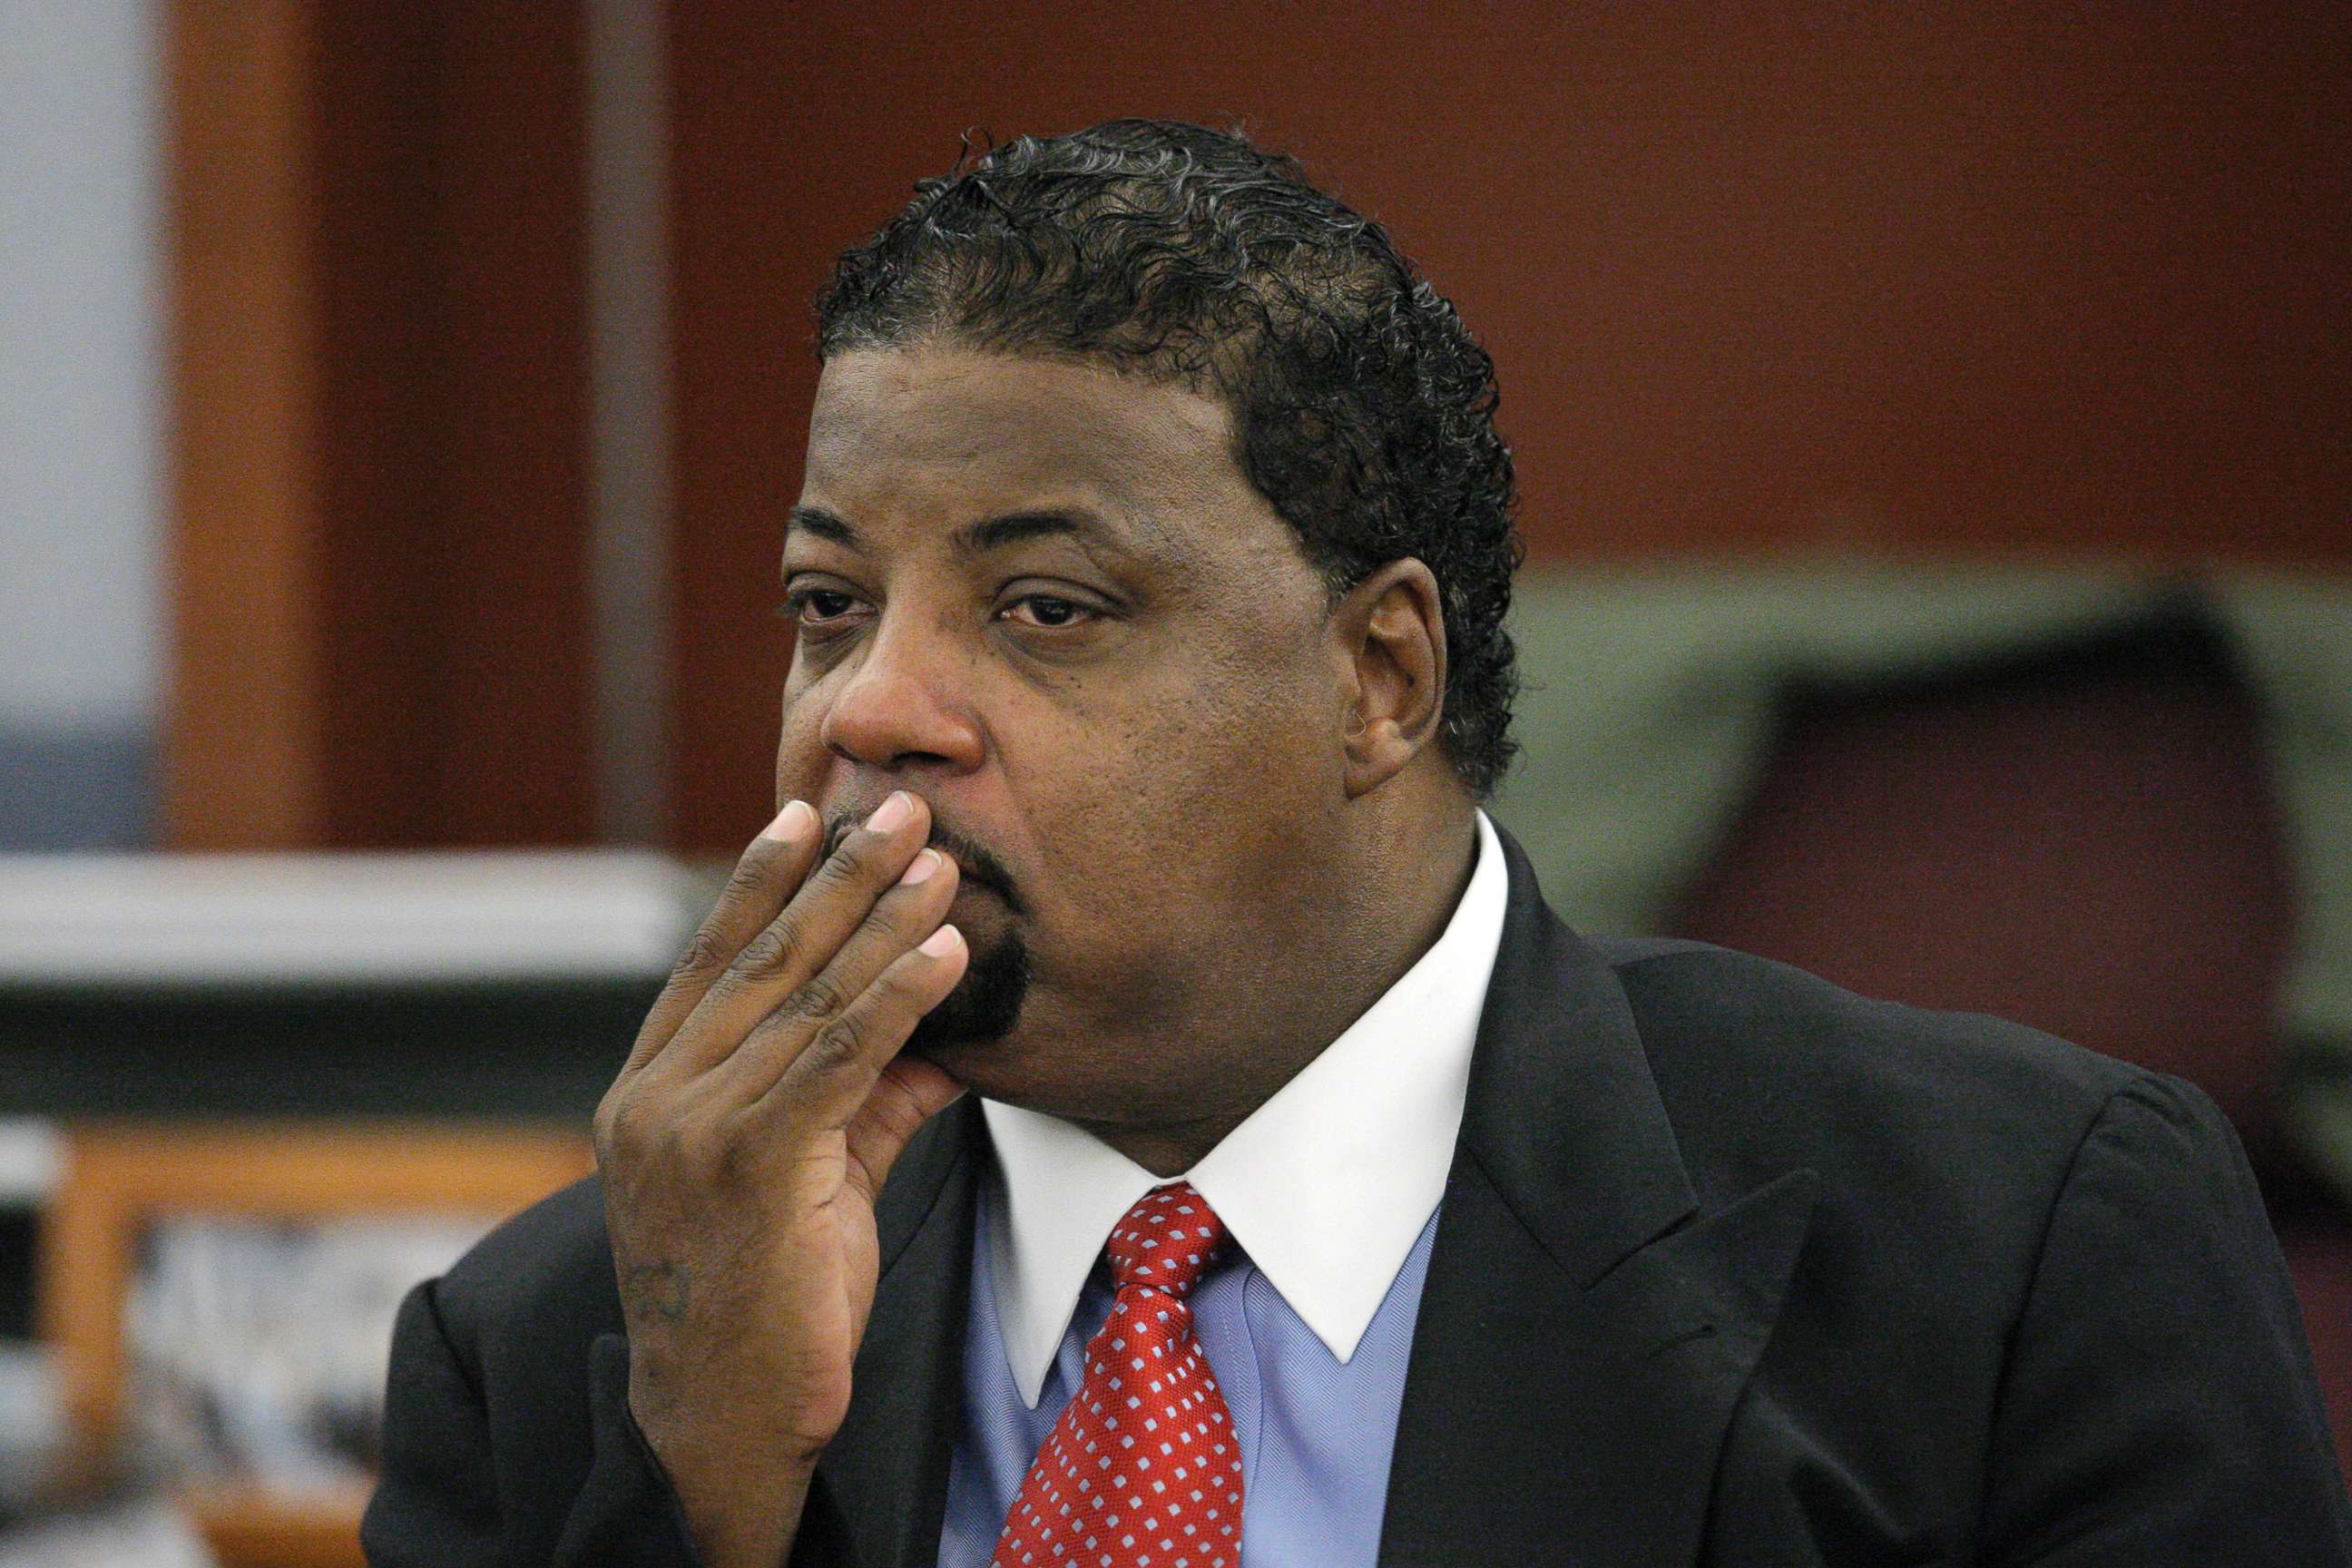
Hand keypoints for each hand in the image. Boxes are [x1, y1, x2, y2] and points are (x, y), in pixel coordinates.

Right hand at [592, 791, 969, 1567]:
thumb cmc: (765, 1306)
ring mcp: (693, 1130)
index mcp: (649, 1094)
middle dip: (837, 876)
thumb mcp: (809, 1180)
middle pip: (760, 959)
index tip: (804, 813)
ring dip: (879, 920)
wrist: (722, 1422)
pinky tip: (943, 953)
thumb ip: (863, 1097)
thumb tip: (939, 1026)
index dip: (759, 883)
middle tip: (896, 806)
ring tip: (936, 860)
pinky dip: (897, 996)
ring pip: (803, 998)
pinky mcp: (751, 1165)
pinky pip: (837, 1058)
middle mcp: (657, 1100)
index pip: (709, 963)